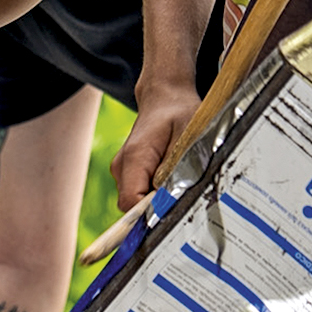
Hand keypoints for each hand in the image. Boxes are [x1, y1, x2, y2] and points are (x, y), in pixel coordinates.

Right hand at [112, 75, 198, 206]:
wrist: (165, 96)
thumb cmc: (180, 113)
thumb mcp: (188, 138)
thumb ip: (179, 170)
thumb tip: (172, 200)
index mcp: (135, 157)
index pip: (131, 201)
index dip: (149, 214)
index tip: (172, 214)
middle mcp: (122, 166)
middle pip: (132, 206)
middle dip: (156, 208)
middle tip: (182, 196)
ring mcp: (122, 170)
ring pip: (136, 201)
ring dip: (156, 199)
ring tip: (179, 179)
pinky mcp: (128, 172)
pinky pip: (139, 193)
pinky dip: (155, 192)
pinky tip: (171, 177)